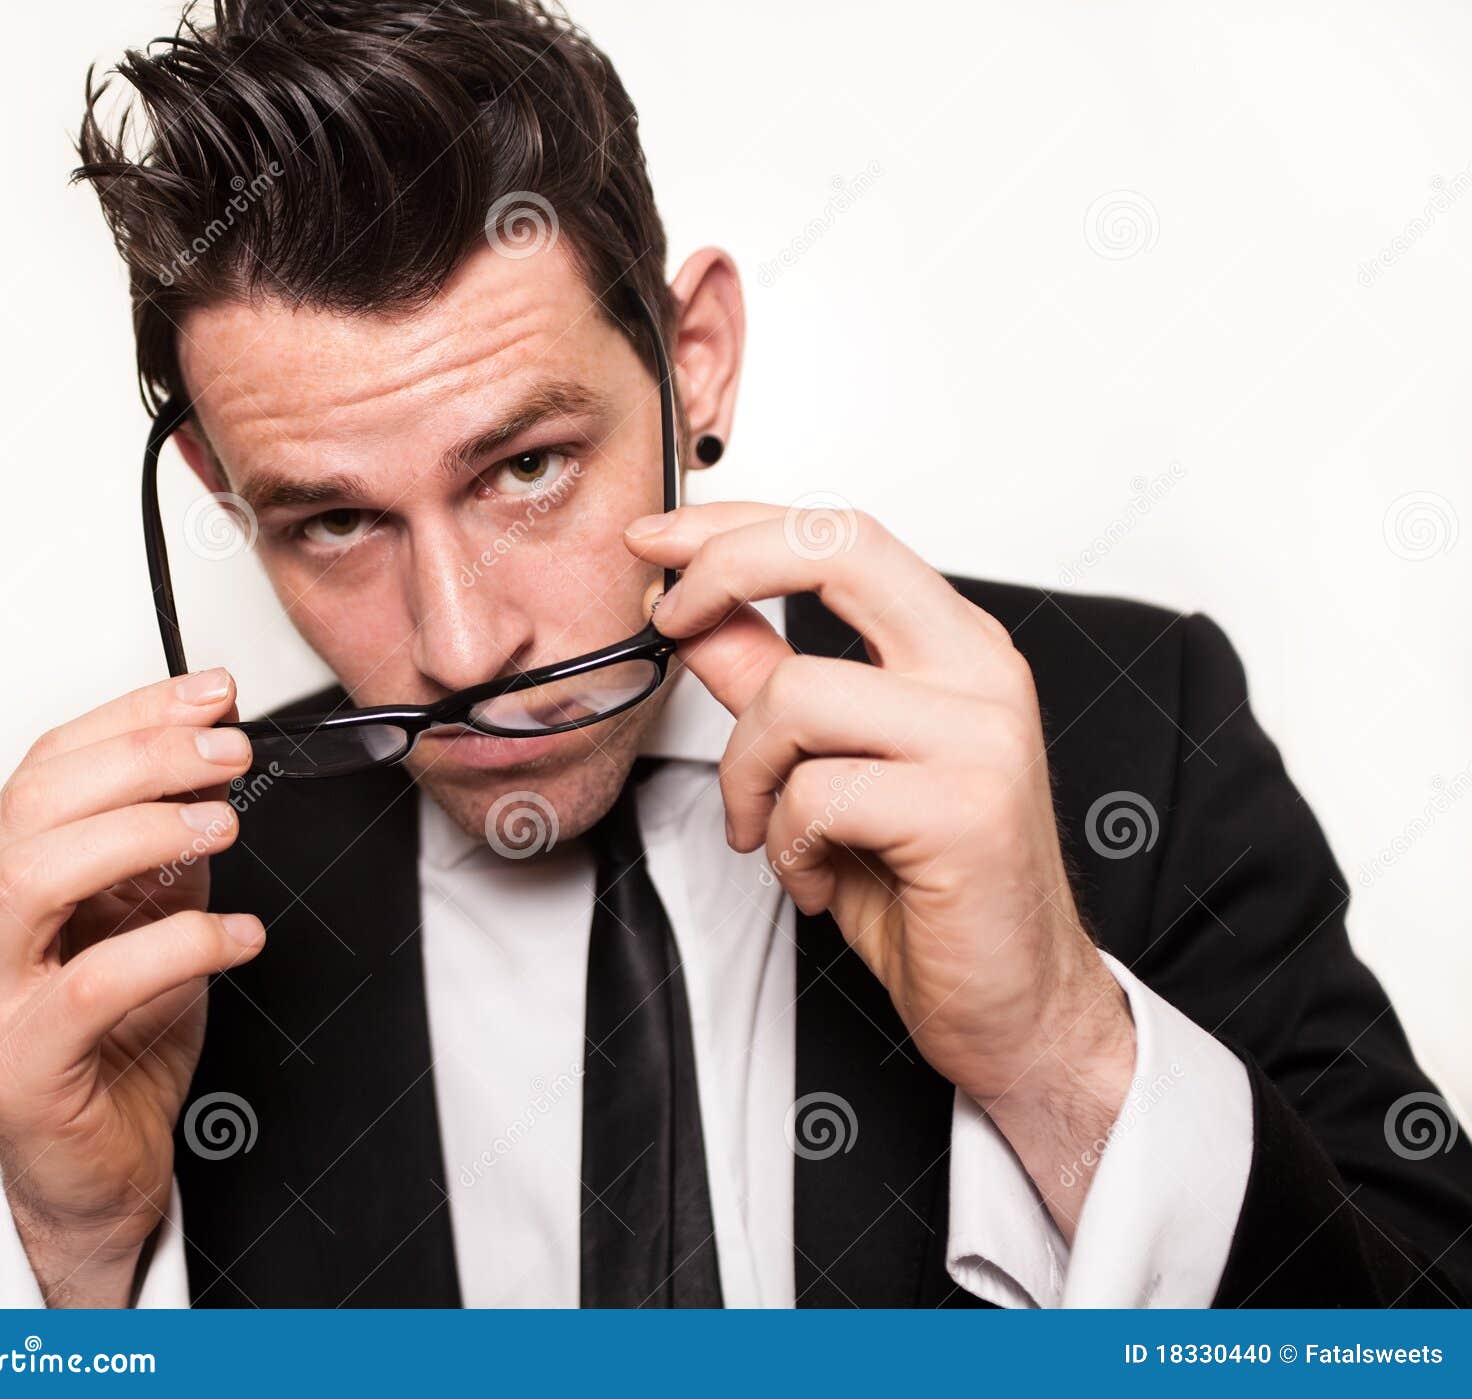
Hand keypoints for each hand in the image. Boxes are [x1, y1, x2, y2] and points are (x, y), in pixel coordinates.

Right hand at [0, 671, 265, 1304]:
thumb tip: (209, 768)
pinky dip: (181, 944)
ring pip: (35, 875)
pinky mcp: (20, 1060)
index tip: (211, 696)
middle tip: (228, 754)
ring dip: (142, 832)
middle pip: (36, 802)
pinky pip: (96, 982)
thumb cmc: (119, 1038)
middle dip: (143, 759)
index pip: (48, 764)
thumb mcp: (154, 915)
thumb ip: (168, 848)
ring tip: (223, 828)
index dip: (133, 715)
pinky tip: (240, 936)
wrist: (100, 1164)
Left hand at [626, 502, 1135, 1234]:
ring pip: (793, 697)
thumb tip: (695, 615)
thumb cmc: (931, 886)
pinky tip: (820, 878)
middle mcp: (977, 671)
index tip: (658, 539)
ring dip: (747, 778)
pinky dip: (786, 846)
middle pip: (835, 550)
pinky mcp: (965, 810)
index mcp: (952, 646)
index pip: (838, 535)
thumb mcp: (828, 765)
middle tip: (669, 618)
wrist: (1016, 1000)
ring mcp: (979, 735)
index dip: (733, 525)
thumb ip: (767, 678)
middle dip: (723, 566)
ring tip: (770, 832)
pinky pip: (814, 795)